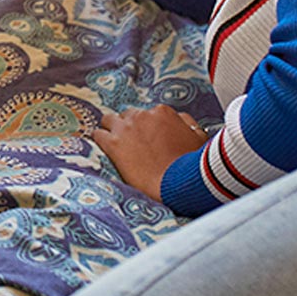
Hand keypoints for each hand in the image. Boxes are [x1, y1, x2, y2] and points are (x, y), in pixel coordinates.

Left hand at [92, 105, 208, 201]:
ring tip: (114, 141)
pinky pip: (98, 134)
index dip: (148, 127)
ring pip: (109, 120)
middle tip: (132, 142)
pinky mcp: (113, 143)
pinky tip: (102, 146)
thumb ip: (186, 122)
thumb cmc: (191, 163)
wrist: (176, 184)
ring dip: (111, 129)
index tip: (149, 138)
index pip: (148, 114)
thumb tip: (179, 119)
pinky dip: (100, 139)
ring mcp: (125, 128)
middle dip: (130, 126)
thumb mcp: (198, 137)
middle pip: (128, 115)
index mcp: (161, 112)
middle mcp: (141, 115)